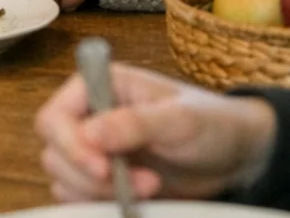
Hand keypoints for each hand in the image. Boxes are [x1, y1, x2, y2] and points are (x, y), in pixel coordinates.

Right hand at [34, 63, 277, 201]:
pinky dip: (101, 203)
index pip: (55, 117)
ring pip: (63, 178)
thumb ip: (135, 124)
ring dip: (100, 192)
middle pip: (54, 151)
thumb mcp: (179, 120)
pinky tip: (137, 199)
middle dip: (92, 175)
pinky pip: (79, 197)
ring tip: (150, 187)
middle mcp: (90, 114)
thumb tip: (89, 134)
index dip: (71, 145)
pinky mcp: (104, 177)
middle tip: (142, 183)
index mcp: (101, 85)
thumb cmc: (211, 123)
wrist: (234, 155)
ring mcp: (95, 148)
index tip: (104, 168)